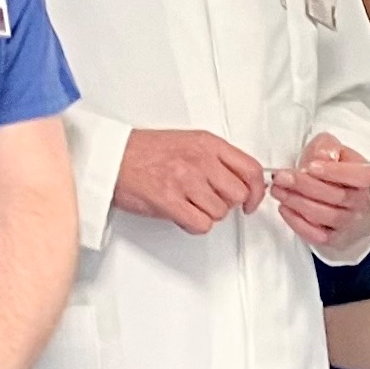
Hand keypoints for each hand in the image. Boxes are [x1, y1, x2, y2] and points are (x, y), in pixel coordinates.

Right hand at [114, 129, 267, 233]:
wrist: (112, 157)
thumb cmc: (147, 152)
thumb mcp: (189, 143)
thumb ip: (217, 159)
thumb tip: (242, 182)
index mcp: (208, 143)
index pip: (251, 169)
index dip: (257, 191)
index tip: (251, 202)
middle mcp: (200, 160)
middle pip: (238, 195)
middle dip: (227, 203)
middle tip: (209, 201)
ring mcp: (185, 180)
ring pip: (220, 212)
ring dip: (206, 214)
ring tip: (188, 203)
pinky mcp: (170, 200)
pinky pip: (201, 224)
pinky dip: (194, 225)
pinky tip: (182, 214)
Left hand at [268, 133, 369, 247]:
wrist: (337, 193)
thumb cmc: (333, 170)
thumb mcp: (332, 150)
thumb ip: (327, 148)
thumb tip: (320, 157)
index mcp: (364, 178)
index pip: (358, 176)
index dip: (334, 172)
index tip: (311, 166)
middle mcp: (360, 202)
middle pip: (336, 196)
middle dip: (304, 185)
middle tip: (282, 177)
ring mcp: (347, 222)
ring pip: (324, 216)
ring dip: (297, 202)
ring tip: (278, 190)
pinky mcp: (333, 237)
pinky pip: (316, 234)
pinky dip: (297, 222)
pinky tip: (284, 208)